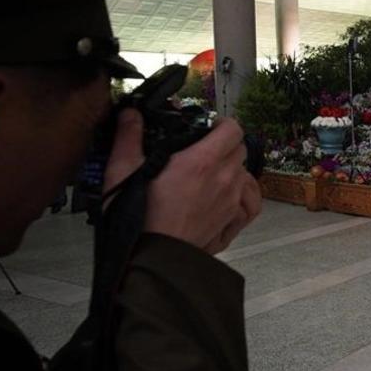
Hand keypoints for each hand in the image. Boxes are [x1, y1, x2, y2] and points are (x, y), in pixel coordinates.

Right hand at [104, 109, 261, 254]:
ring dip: (230, 168)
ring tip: (208, 173)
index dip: (222, 124)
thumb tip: (130, 113)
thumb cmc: (137, 217)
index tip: (207, 127)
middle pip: (239, 149)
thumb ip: (129, 137)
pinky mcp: (230, 220)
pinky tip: (222, 194)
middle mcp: (223, 178)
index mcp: (202, 161)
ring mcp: (230, 201)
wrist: (151, 257)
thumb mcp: (123, 170)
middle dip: (225, 144)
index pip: (233, 129)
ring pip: (243, 173)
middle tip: (203, 149)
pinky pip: (248, 200)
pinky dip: (240, 192)